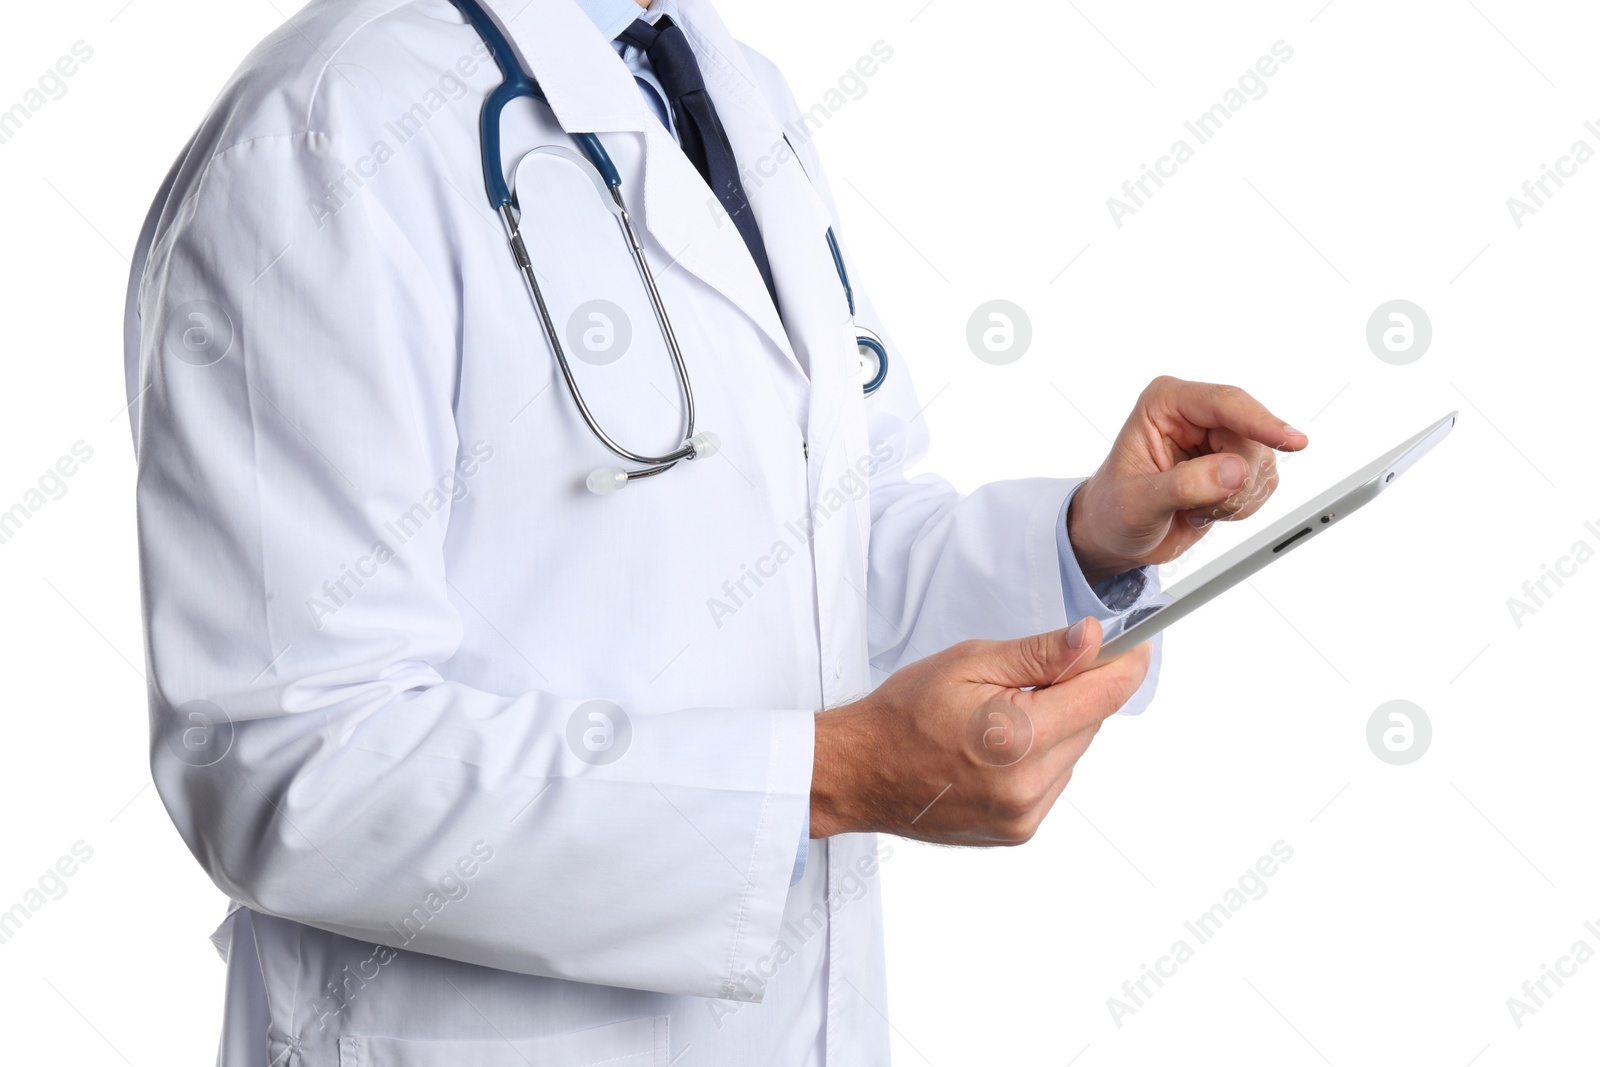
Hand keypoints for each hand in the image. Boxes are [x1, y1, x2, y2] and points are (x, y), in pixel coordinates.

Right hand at [809, 617, 1149, 844]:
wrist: (861, 772)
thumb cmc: (905, 713)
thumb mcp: (970, 662)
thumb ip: (1040, 653)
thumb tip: (1094, 639)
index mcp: (1018, 738)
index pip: (1102, 696)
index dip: (1125, 664)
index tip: (1136, 645)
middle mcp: (1029, 786)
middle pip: (1090, 724)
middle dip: (1073, 693)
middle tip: (1031, 677)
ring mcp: (1024, 816)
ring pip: (1073, 754)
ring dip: (1055, 728)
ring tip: (1000, 719)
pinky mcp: (1018, 831)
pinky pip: (1053, 781)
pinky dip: (1038, 759)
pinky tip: (996, 749)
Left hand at [1068, 376, 1307, 583]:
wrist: (1114, 536)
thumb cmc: (1111, 511)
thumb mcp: (1138, 502)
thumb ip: (1185, 485)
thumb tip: (1234, 471)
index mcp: (1165, 404)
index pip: (1225, 402)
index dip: (1261, 422)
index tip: (1292, 442)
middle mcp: (1196, 415)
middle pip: (1251, 437)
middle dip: (1235, 481)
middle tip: (1201, 505)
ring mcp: (1217, 439)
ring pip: (1262, 461)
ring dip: (1236, 498)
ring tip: (1196, 507)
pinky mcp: (1233, 465)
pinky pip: (1264, 482)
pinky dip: (1242, 506)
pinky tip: (1208, 510)